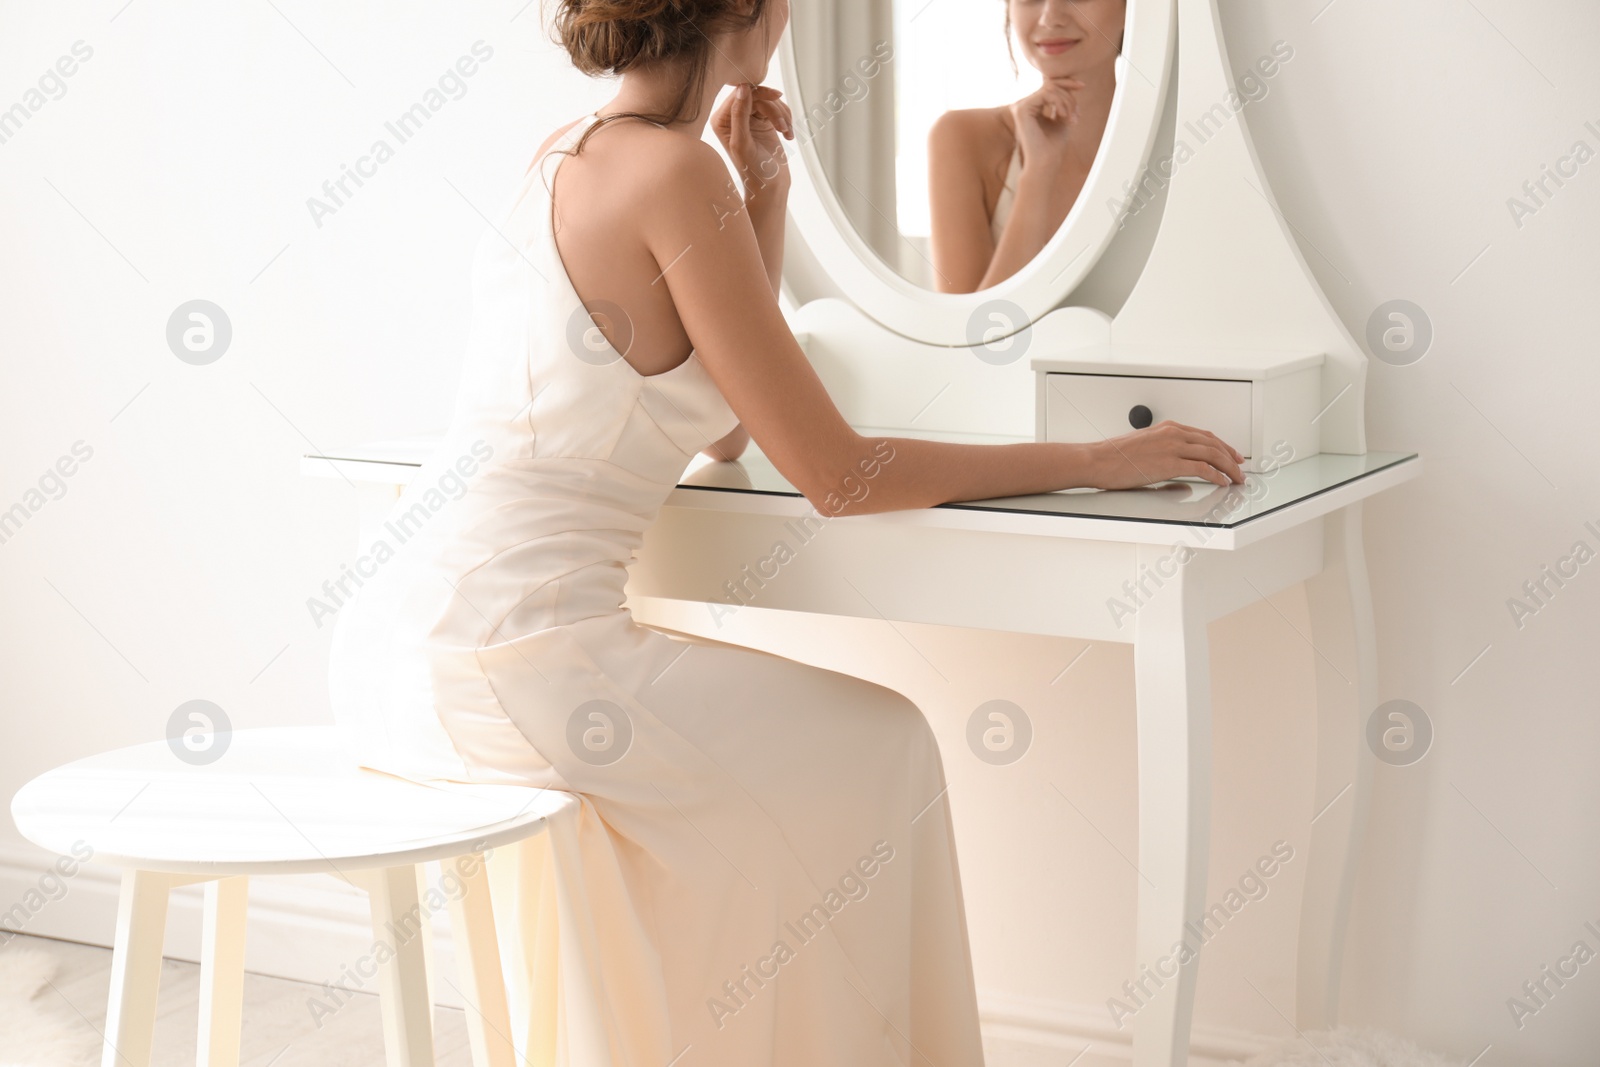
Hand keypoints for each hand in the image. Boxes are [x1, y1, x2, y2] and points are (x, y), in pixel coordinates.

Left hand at [711, 83, 793, 197]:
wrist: (770, 185)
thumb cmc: (753, 171)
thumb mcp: (743, 143)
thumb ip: (739, 115)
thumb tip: (742, 88)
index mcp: (721, 120)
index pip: (740, 94)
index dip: (759, 92)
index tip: (777, 96)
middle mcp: (732, 117)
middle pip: (756, 95)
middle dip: (773, 108)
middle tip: (783, 125)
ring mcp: (749, 118)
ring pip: (768, 101)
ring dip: (782, 114)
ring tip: (786, 132)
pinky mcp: (763, 121)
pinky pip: (776, 108)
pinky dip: (785, 118)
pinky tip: (787, 134)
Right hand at [1009, 76, 1082, 168]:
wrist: (1045, 163)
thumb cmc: (1053, 146)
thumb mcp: (1063, 118)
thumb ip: (1064, 102)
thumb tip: (1070, 84)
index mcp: (1031, 107)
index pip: (1048, 86)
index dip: (1066, 82)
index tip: (1083, 86)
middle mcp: (1023, 105)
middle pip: (1051, 85)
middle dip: (1069, 97)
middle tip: (1076, 115)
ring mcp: (1020, 106)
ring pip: (1050, 88)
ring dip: (1067, 101)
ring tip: (1071, 118)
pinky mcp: (1021, 109)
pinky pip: (1046, 94)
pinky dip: (1060, 103)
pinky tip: (1063, 116)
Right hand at [1089, 421, 1245, 489]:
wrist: (1098, 460)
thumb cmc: (1113, 457)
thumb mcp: (1144, 447)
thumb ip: (1165, 455)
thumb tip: (1181, 475)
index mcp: (1167, 428)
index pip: (1204, 435)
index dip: (1222, 446)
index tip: (1231, 455)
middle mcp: (1173, 433)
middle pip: (1213, 443)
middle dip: (1231, 457)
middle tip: (1240, 468)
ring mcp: (1173, 447)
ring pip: (1212, 454)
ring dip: (1229, 468)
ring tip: (1236, 478)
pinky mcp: (1170, 463)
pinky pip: (1203, 468)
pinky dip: (1217, 476)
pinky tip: (1222, 482)